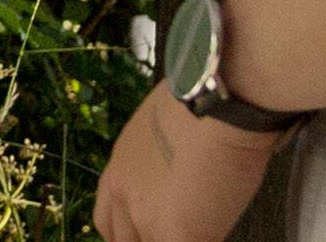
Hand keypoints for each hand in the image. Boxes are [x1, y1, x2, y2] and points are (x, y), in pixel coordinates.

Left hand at [92, 84, 281, 241]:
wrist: (218, 102)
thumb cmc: (203, 97)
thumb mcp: (162, 123)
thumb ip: (158, 158)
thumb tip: (177, 168)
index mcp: (119, 168)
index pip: (107, 220)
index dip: (128, 231)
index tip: (146, 232)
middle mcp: (124, 195)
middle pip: (123, 241)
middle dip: (147, 240)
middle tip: (171, 231)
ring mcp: (148, 219)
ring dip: (174, 239)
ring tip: (200, 229)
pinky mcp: (178, 235)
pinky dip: (204, 240)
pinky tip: (215, 232)